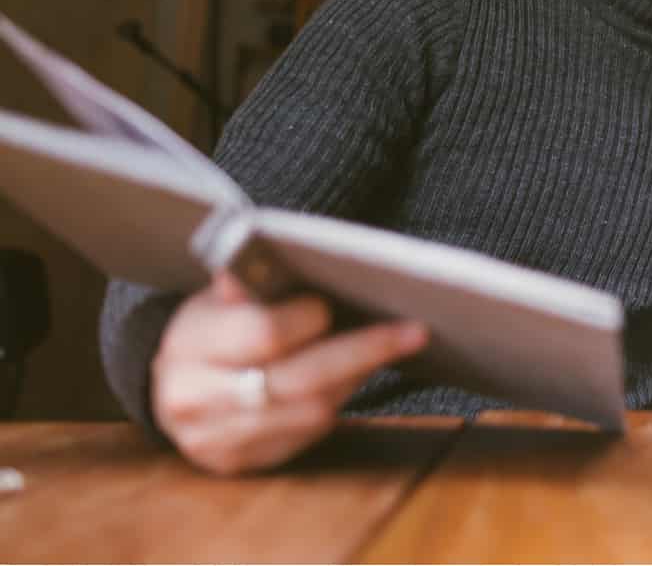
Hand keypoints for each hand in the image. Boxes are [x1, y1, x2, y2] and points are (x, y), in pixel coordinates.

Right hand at [151, 272, 427, 475]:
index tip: (334, 303)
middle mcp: (197, 400)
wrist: (174, 387)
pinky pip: (307, 436)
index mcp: (189, 347)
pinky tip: (357, 375)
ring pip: (311, 411)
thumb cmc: (211, 329)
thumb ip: (246, 281)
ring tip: (391, 346)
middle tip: (414, 330)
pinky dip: (339, 402)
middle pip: (300, 380)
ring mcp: (218, 440)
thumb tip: (269, 251)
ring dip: (357, 376)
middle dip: (364, 351)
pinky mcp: (241, 463)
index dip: (308, 318)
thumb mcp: (218, 297)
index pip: (264, 333)